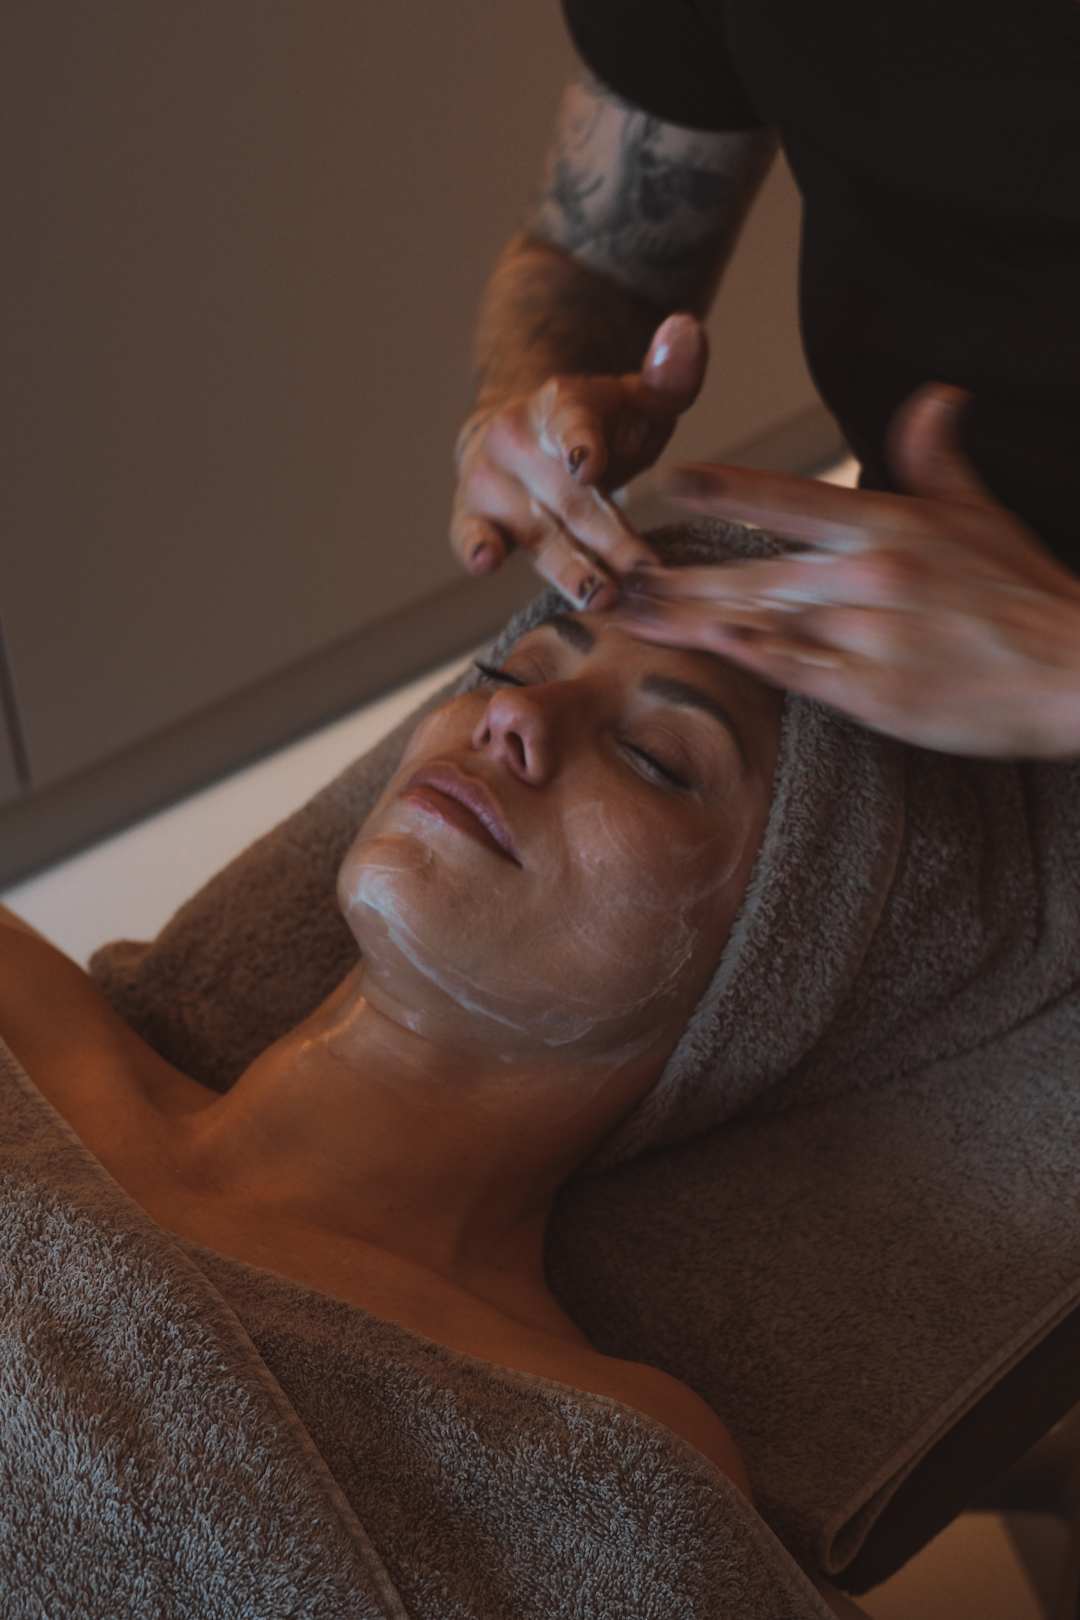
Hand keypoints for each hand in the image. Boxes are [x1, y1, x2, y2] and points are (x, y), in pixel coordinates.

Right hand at [450, 313, 707, 610]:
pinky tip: (485, 561)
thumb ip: (671, 374)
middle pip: (567, 496)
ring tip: (601, 594)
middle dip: (607, 537)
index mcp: (560, 403)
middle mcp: (516, 439)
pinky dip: (474, 546)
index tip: (590, 465)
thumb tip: (686, 329)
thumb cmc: (597, 426)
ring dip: (567, 566)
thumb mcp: (640, 398)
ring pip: (533, 530)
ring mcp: (489, 481)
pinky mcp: (472, 517)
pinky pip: (469, 534)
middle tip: (644, 569)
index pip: (572, 422)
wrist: (522, 437)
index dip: (581, 443)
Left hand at [605, 382, 1079, 758]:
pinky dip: (744, 658)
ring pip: (758, 620)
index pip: (791, 501)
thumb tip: (934, 396)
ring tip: (626, 613)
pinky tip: (699, 646)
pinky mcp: (874, 692)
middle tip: (610, 569)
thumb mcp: (981, 515)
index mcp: (891, 525)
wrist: (1076, 670)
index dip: (726, 489)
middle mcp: (870, 573)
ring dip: (686, 616)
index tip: (665, 480)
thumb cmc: (1024, 594)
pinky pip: (794, 672)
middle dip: (675, 571)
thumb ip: (936, 459)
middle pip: (751, 568)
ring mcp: (868, 635)